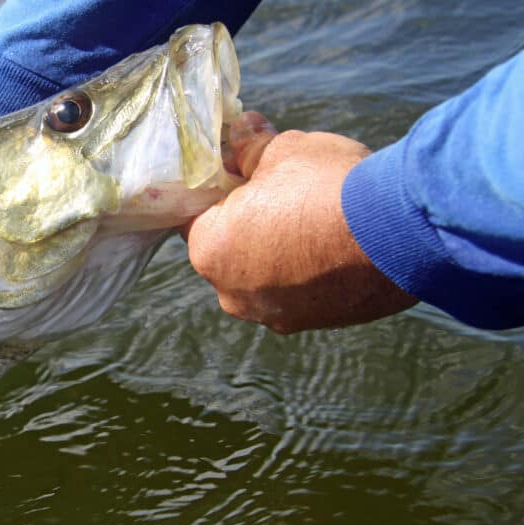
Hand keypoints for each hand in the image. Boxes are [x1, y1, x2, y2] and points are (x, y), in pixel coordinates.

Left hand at [179, 112, 417, 333]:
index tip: (243, 169)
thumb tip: (241, 130)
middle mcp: (232, 294)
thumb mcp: (284, 150)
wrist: (401, 234)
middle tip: (284, 189)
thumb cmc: (328, 186)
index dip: (219, 189)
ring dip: (282, 249)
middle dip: (250, 220)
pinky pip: (301, 292)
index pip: (196, 215)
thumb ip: (252, 145)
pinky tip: (338, 244)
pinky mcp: (316, 323)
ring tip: (318, 216)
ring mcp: (275, 315)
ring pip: (266, 275)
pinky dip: (311, 271)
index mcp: (210, 250)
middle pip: (230, 249)